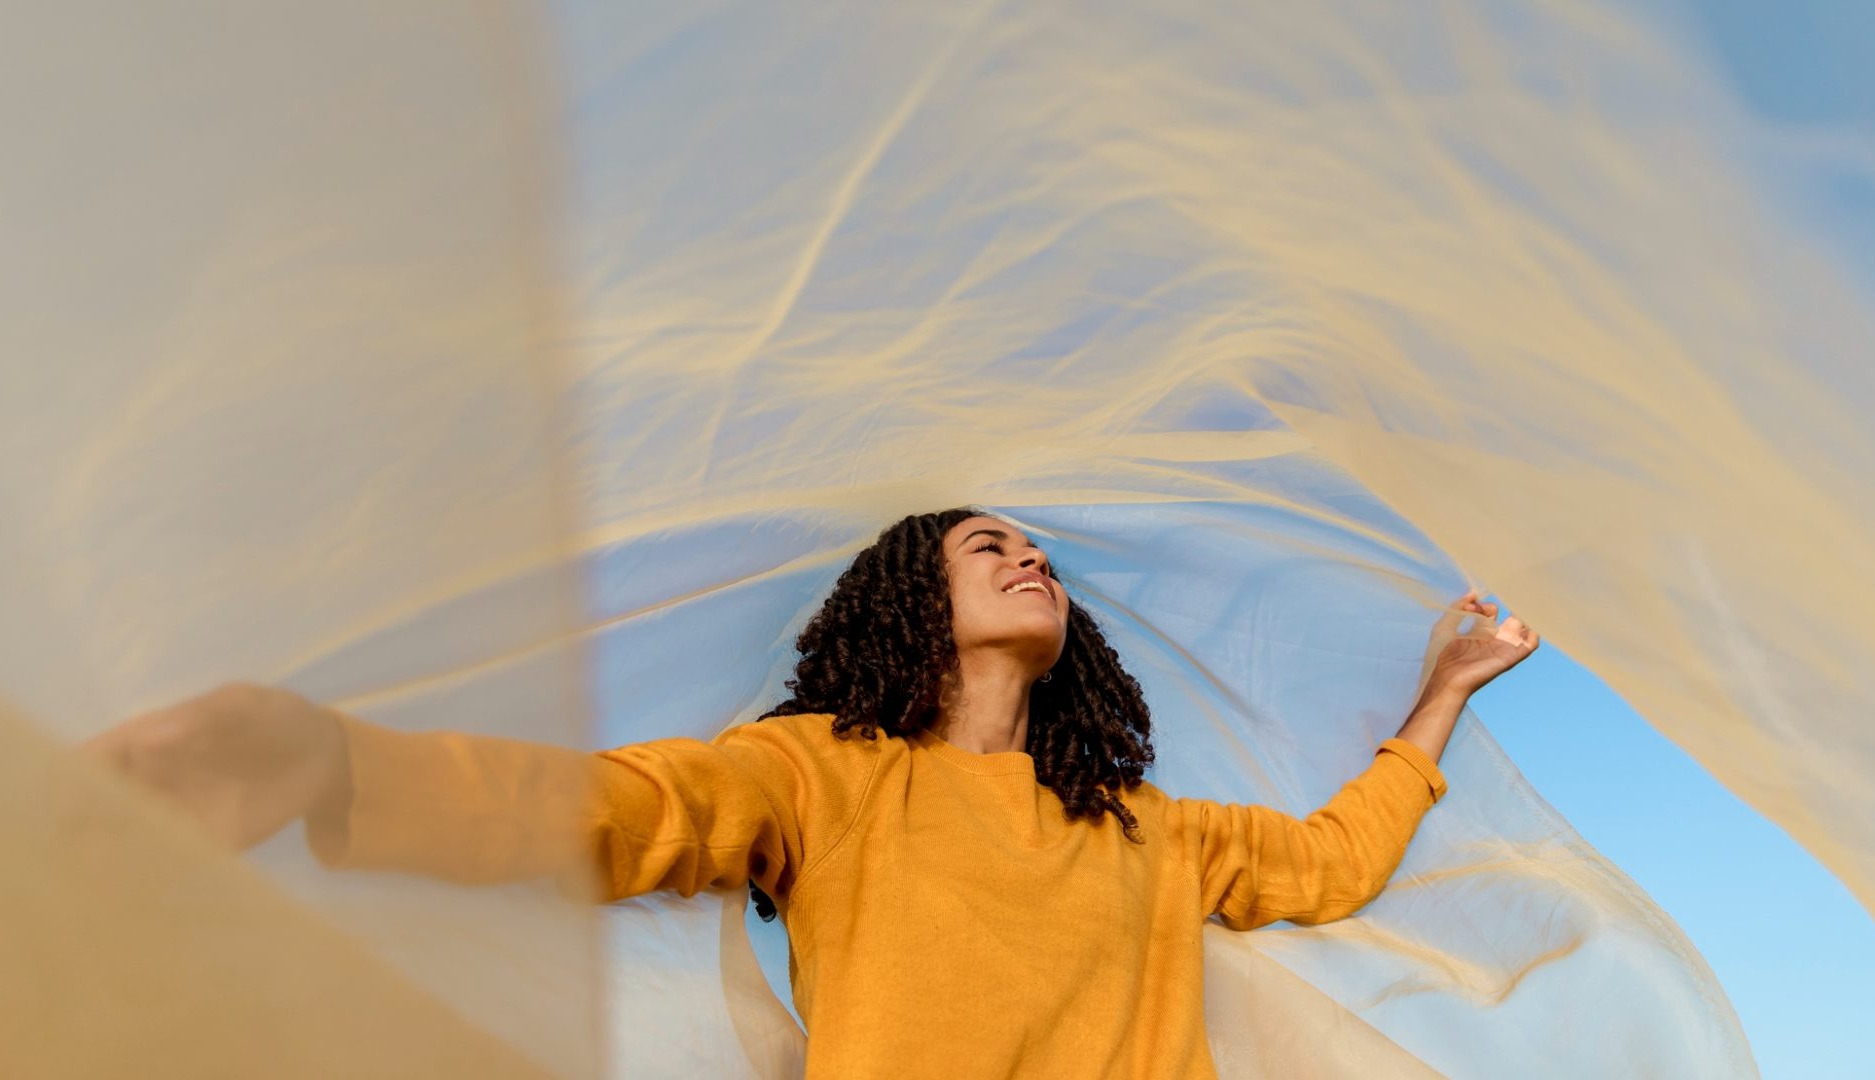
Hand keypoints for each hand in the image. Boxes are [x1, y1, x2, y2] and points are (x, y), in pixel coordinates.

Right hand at [82, 682, 350, 850]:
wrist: (322, 754)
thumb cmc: (274, 718)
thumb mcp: (241, 705)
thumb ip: (199, 718)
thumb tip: (146, 740)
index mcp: (148, 741)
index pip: (92, 760)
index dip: (71, 777)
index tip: (67, 796)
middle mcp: (150, 782)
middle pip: (96, 807)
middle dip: (80, 826)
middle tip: (83, 840)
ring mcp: (174, 815)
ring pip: (123, 840)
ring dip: (109, 856)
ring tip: (110, 866)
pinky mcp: (205, 843)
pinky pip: (167, 861)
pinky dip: (152, 872)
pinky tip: (148, 880)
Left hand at [1417, 588, 1540, 698]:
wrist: (1447, 677)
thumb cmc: (1442, 654)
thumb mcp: (1446, 624)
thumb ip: (1458, 606)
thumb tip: (1474, 592)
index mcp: (1477, 632)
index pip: (1491, 612)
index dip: (1484, 605)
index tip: (1473, 606)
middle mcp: (1492, 639)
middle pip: (1509, 619)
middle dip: (1511, 607)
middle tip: (1504, 600)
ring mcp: (1502, 648)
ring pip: (1522, 630)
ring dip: (1525, 618)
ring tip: (1523, 605)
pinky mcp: (1510, 657)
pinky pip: (1529, 645)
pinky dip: (1534, 634)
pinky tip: (1528, 623)